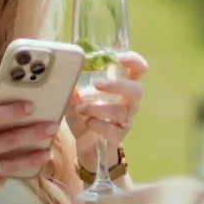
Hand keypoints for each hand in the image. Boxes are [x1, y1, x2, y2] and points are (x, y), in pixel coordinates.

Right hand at [0, 101, 57, 203]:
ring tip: (47, 152)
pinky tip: (17, 166)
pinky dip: (8, 172)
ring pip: (12, 164)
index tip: (30, 106)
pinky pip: (0, 178)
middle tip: (53, 127)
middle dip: (35, 132)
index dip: (13, 111)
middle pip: (10, 141)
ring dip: (32, 157)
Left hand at [70, 50, 147, 166]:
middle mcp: (129, 102)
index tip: (118, 57)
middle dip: (117, 85)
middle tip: (97, 84)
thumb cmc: (85, 116)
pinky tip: (88, 123)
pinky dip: (98, 125)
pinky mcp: (119, 136)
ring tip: (81, 109)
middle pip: (136, 89)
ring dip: (98, 108)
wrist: (87, 146)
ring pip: (121, 111)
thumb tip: (65, 72)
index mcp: (122, 87)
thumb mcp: (74, 99)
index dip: (133, 61)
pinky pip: (113, 130)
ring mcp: (126, 120)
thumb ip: (72, 87)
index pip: (139, 70)